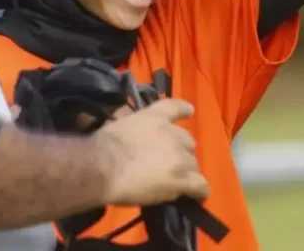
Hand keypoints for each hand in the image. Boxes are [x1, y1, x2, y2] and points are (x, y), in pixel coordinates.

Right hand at [94, 98, 208, 205]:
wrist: (103, 166)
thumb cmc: (103, 146)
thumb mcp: (120, 125)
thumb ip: (135, 126)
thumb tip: (137, 137)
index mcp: (155, 117)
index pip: (176, 107)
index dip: (185, 110)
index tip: (189, 112)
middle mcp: (172, 133)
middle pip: (188, 142)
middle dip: (181, 152)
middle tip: (168, 164)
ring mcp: (179, 156)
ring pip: (194, 165)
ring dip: (186, 172)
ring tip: (176, 183)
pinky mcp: (182, 178)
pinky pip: (200, 186)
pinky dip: (199, 191)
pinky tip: (196, 196)